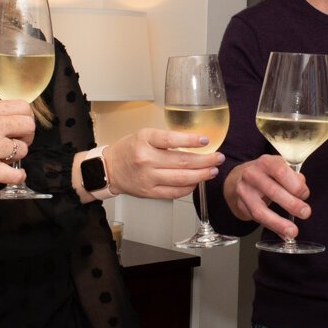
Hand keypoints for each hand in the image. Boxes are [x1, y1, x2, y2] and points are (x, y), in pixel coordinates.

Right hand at [0, 100, 34, 187]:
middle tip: (18, 143)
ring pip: (22, 151)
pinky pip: (16, 175)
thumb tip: (5, 119)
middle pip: (28, 127)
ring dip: (16, 157)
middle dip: (27, 136)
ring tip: (3, 159)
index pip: (23, 108)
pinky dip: (18, 177)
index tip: (21, 127)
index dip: (26, 119)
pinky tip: (12, 176)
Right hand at [102, 128, 222, 199]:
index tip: (206, 140)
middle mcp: (146, 159)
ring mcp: (148, 178)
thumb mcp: (145, 135)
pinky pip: (174, 192)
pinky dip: (188, 188)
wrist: (109, 169)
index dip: (191, 140)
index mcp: (145, 140)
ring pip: (181, 178)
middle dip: (205, 160)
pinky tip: (197, 182)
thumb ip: (167, 139)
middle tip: (218, 158)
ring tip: (212, 170)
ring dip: (201, 175)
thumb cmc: (129, 149)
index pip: (171, 139)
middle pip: (181, 161)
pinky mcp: (149, 192)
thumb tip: (196, 143)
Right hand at [222, 153, 308, 240]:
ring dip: (279, 223)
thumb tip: (302, 194)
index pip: (280, 171)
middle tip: (305, 212)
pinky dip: (272, 228)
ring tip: (293, 231)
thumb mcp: (281, 168)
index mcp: (266, 162)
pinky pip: (257, 220)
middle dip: (292, 204)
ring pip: (260, 210)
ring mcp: (244, 191)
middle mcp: (252, 175)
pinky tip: (283, 234)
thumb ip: (294, 178)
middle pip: (272, 191)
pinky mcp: (241, 206)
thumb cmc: (268, 174)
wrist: (241, 177)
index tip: (305, 194)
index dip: (295, 184)